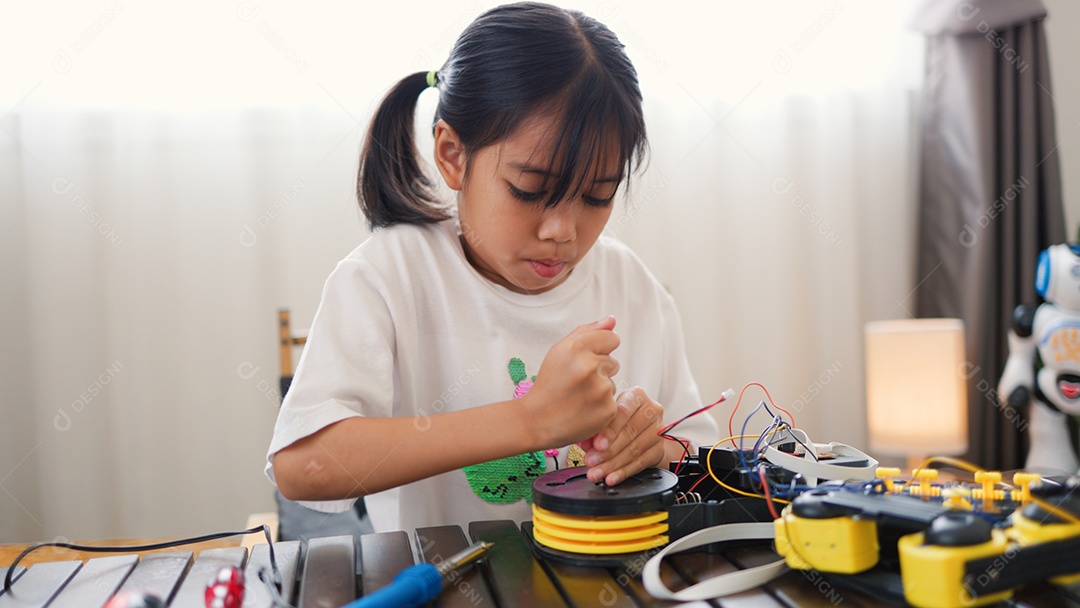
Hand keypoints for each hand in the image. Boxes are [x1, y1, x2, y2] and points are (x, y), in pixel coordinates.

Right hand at [521, 316, 620, 448]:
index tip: (586, 360)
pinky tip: (583, 409)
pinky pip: (613, 401)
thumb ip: (587, 332)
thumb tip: (611, 320)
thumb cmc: (548, 385)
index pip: (611, 338)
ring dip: (599, 389)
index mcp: (576, 348)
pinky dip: (601, 406)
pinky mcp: (607, 410)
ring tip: (578, 397)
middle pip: (613, 361)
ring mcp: (600, 389)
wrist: (535, 421)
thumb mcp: (559, 351)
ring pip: (612, 383)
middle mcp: (589, 367)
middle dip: (598, 370)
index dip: (599, 349)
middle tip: (576, 382)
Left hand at [579, 386, 665, 484]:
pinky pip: (640, 463)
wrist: (640, 429)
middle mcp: (651, 410)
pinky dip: (623, 472)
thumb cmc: (617, 418)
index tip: (596, 444)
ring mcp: (658, 430)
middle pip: (629, 432)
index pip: (623, 411)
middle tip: (591, 461)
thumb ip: (595, 427)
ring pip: (634, 450)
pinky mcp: (659, 449)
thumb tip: (585, 443)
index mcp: (636, 395)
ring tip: (596, 473)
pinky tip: (611, 477)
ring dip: (613, 464)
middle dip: (608, 450)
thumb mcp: (606, 416)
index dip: (609, 430)